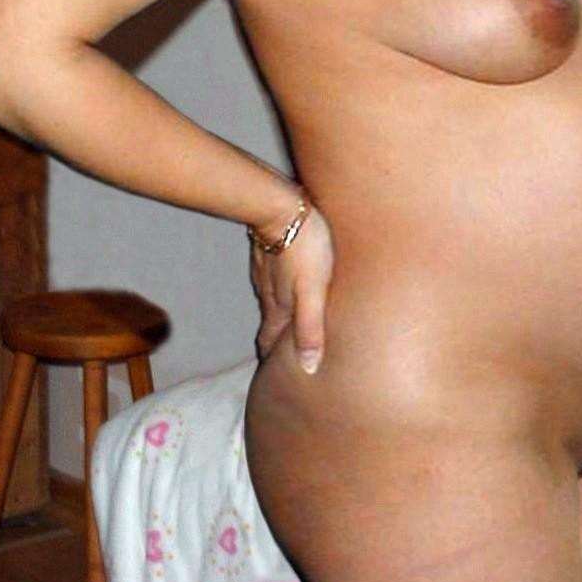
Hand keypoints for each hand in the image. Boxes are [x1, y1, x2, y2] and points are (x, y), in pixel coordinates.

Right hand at [250, 204, 333, 374]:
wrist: (282, 204)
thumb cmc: (305, 248)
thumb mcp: (312, 292)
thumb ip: (310, 328)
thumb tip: (309, 368)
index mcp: (278, 306)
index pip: (269, 342)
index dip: (271, 359)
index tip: (272, 378)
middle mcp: (268, 292)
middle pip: (270, 322)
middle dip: (275, 340)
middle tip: (282, 355)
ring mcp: (268, 269)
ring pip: (272, 299)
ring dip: (280, 314)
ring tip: (292, 323)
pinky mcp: (273, 248)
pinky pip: (275, 277)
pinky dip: (282, 289)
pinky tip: (293, 284)